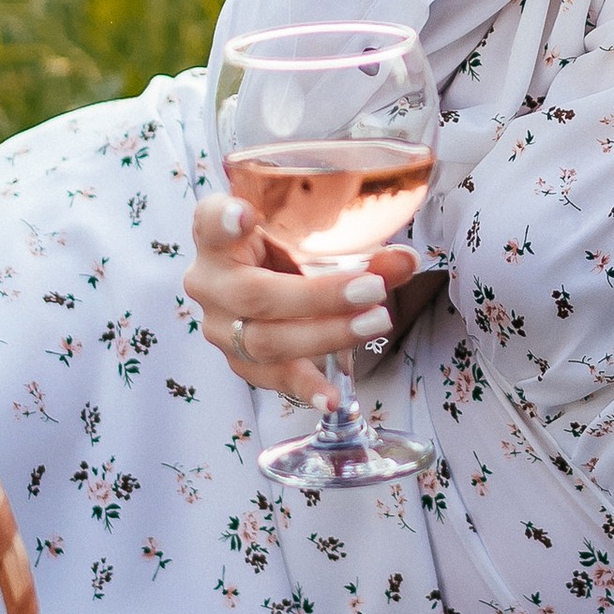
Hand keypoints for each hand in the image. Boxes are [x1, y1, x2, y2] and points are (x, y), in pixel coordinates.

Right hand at [183, 195, 422, 411]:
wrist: (274, 295)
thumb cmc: (289, 259)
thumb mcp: (315, 246)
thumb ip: (360, 251)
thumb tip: (405, 261)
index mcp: (220, 239)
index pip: (209, 222)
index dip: (222, 218)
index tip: (243, 215)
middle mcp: (211, 283)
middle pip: (255, 294)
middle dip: (317, 296)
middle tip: (371, 289)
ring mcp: (221, 327)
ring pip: (265, 340)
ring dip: (324, 336)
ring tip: (372, 325)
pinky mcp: (239, 362)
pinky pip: (271, 377)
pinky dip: (305, 387)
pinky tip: (331, 397)